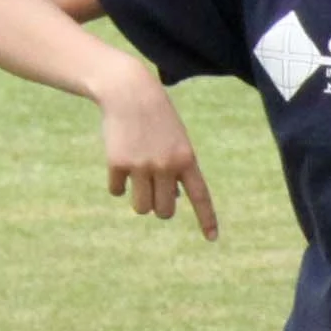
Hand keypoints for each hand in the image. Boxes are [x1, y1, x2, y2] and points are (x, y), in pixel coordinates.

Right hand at [94, 61, 216, 237]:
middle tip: (153, 190)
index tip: (212, 238)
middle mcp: (166, 166)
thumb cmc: (157, 121)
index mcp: (187, 160)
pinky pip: (117, 191)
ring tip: (137, 180)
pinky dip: (117, 185)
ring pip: (141, 208)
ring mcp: (142, 165)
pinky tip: (119, 164)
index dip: (207, 219)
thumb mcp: (176, 143)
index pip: (200, 197)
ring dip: (138, 200)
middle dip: (158, 207)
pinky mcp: (117, 163)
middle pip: (164, 212)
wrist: (129, 92)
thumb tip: (168, 203)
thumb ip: (178, 172)